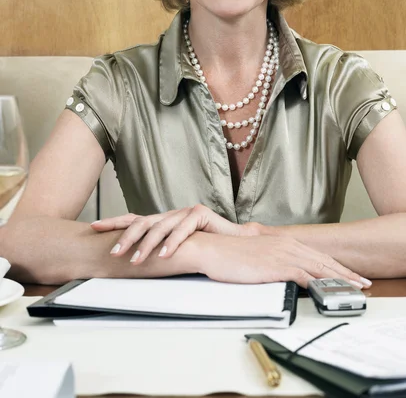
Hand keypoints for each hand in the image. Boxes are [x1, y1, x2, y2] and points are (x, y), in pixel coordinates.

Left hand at [91, 205, 257, 264]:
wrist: (239, 247)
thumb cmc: (209, 253)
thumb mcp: (178, 254)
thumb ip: (160, 253)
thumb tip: (132, 265)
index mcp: (165, 222)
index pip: (135, 220)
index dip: (115, 222)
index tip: (94, 227)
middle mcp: (172, 214)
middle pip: (143, 221)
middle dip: (126, 237)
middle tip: (113, 253)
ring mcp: (186, 211)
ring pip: (161, 226)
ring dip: (146, 245)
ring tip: (134, 260)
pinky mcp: (201, 214)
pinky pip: (183, 229)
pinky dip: (172, 243)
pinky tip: (163, 255)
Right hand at [192, 232, 367, 288]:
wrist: (213, 249)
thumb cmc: (229, 254)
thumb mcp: (256, 255)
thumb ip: (272, 260)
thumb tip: (282, 271)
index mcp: (283, 242)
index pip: (316, 255)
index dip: (335, 266)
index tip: (349, 275)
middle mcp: (287, 245)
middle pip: (323, 261)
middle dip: (345, 273)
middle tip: (362, 283)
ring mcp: (283, 254)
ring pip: (319, 268)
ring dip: (339, 279)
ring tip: (355, 289)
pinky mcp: (276, 266)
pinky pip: (303, 276)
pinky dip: (319, 284)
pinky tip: (329, 292)